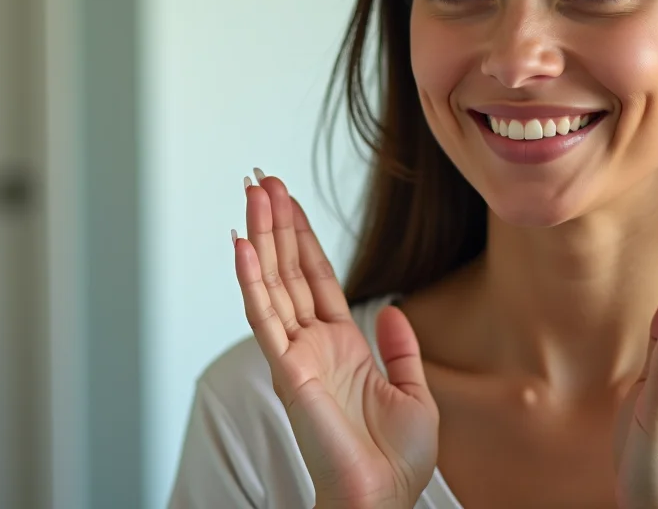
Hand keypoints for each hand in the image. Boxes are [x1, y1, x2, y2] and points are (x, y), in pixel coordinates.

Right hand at [232, 170, 437, 508]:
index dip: (302, 237)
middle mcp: (312, 344)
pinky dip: (252, 281)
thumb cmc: (395, 462)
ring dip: (261, 238)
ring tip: (251, 194)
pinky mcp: (287, 370)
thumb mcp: (414, 394)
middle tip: (260, 179)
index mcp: (342, 345)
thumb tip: (395, 309)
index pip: (316, 278)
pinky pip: (265, 318)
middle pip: (288, 270)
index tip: (287, 200)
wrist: (383, 498)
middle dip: (275, 224)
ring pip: (273, 283)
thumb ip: (401, 349)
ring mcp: (296, 354)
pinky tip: (243, 247)